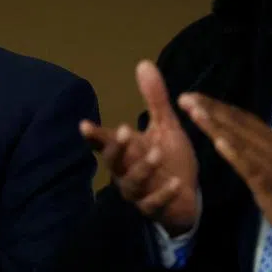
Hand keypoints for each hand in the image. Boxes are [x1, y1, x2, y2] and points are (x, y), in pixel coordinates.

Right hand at [80, 61, 198, 234]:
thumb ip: (154, 99)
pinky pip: (154, 203)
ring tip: (157, 153)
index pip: (104, 141)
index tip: (84, 125)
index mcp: (126, 151)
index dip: (93, 134)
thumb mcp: (165, 125)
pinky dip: (163, 193)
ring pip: (132, 183)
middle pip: (113, 161)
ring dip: (143, 168)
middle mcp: (126, 172)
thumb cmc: (170, 158)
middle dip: (116, 147)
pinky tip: (175, 182)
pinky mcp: (155, 208)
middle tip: (123, 130)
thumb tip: (144, 63)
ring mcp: (139, 192)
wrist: (187, 197)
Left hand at [178, 93, 271, 245]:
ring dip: (217, 125)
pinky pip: (251, 166)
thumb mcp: (268, 163)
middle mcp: (270, 145)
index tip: (192, 96)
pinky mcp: (271, 183)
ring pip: (241, 140)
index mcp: (268, 139)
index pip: (239, 117)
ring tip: (196, 113)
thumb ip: (251, 147)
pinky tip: (219, 143)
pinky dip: (235, 153)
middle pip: (237, 123)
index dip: (215, 105)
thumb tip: (228, 132)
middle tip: (185, 98)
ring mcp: (271, 163)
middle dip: (210, 109)